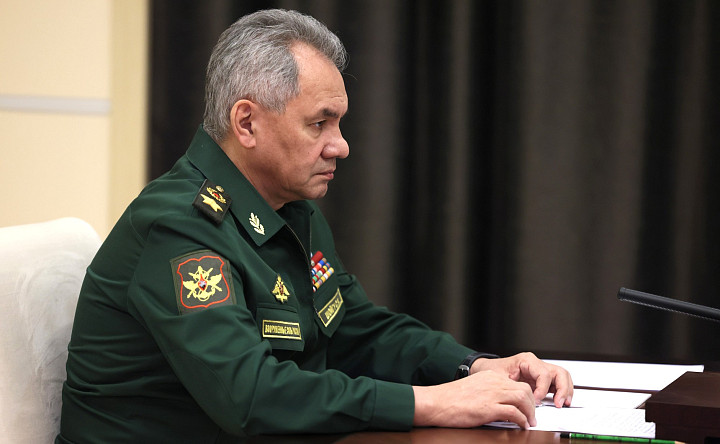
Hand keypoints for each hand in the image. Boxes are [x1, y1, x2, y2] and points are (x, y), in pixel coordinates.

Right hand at [413, 370, 536, 428]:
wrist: (436, 402)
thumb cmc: (449, 398)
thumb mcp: (473, 388)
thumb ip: (488, 391)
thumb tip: (500, 402)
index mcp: (489, 376)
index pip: (516, 383)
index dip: (526, 396)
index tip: (528, 405)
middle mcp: (493, 382)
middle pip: (524, 389)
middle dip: (532, 404)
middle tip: (532, 415)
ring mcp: (492, 394)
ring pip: (523, 398)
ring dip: (530, 412)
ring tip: (529, 422)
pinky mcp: (489, 408)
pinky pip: (514, 413)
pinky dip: (521, 420)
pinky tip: (521, 425)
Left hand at [471, 352, 573, 407]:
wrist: (486, 369)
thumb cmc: (491, 370)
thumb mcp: (499, 378)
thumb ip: (511, 388)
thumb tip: (522, 399)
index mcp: (527, 360)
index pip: (543, 374)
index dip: (542, 389)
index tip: (536, 400)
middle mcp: (536, 364)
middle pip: (559, 373)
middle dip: (562, 389)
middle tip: (559, 403)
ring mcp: (540, 371)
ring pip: (562, 377)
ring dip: (565, 390)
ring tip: (563, 403)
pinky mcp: (541, 379)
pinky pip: (557, 383)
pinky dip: (561, 392)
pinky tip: (560, 401)